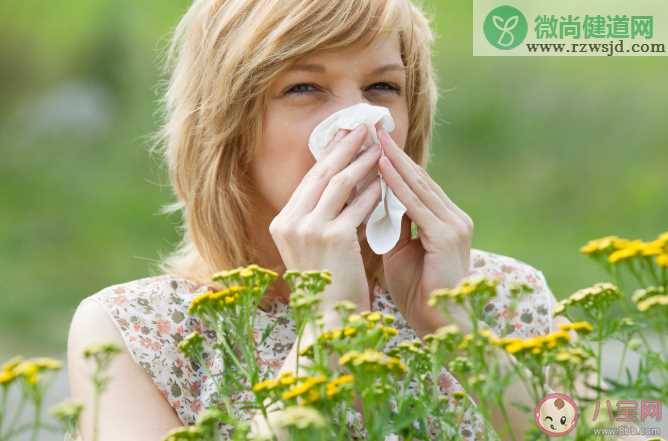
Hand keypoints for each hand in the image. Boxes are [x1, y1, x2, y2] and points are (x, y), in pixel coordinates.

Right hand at [269, 123, 381, 314]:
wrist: (327, 324)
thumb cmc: (327, 289)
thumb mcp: (316, 249)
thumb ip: (324, 218)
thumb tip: (347, 185)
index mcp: (283, 223)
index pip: (310, 180)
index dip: (330, 155)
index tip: (346, 136)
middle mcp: (290, 222)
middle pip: (322, 173)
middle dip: (345, 146)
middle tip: (364, 126)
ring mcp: (309, 228)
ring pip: (340, 183)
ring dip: (362, 161)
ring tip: (380, 146)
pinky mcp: (332, 237)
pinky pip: (358, 205)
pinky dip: (373, 191)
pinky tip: (386, 180)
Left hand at [376, 125, 474, 336]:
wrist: (440, 326)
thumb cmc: (418, 292)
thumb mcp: (400, 252)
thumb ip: (393, 226)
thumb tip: (372, 203)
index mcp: (444, 220)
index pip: (415, 184)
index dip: (392, 162)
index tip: (370, 142)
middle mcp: (453, 216)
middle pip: (418, 177)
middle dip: (391, 152)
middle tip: (370, 127)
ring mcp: (454, 224)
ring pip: (418, 185)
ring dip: (393, 160)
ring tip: (372, 137)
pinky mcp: (447, 236)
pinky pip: (417, 205)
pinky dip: (398, 185)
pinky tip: (381, 167)